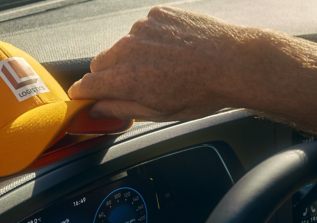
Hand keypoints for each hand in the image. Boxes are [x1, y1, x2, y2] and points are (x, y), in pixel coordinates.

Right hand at [68, 6, 259, 120]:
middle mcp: (128, 49)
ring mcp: (142, 28)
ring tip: (164, 67)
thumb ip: (121, 109)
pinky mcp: (157, 14)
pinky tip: (173, 50)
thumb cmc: (201, 92)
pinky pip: (144, 28)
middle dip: (110, 76)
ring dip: (133, 56)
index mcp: (124, 78)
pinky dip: (152, 39)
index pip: (86, 84)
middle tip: (135, 86)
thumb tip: (98, 109)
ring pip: (123, 45)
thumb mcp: (159, 113)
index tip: (85, 96)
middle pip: (100, 63)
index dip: (83, 93)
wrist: (233, 63)